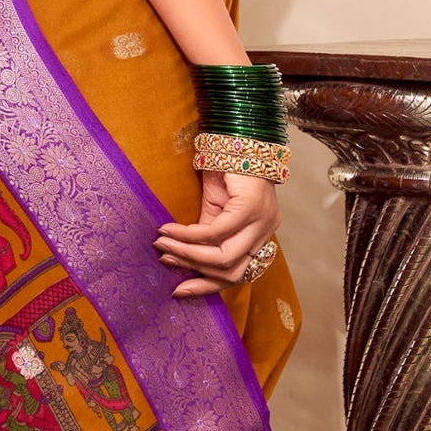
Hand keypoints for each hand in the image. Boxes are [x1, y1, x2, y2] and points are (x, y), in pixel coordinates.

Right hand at [155, 170, 279, 296]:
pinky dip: (190, 235)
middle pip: (232, 271)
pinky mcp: (251, 208)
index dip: (207, 286)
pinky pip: (216, 231)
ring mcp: (262, 222)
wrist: (236, 140)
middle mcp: (266, 234)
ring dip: (189, 254)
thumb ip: (207, 237)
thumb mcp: (215, 212)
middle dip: (194, 269)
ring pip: (225, 256)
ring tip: (164, 245)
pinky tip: (171, 230)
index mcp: (259, 239)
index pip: (238, 275)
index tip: (179, 290)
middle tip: (166, 260)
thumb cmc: (227, 175)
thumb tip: (182, 258)